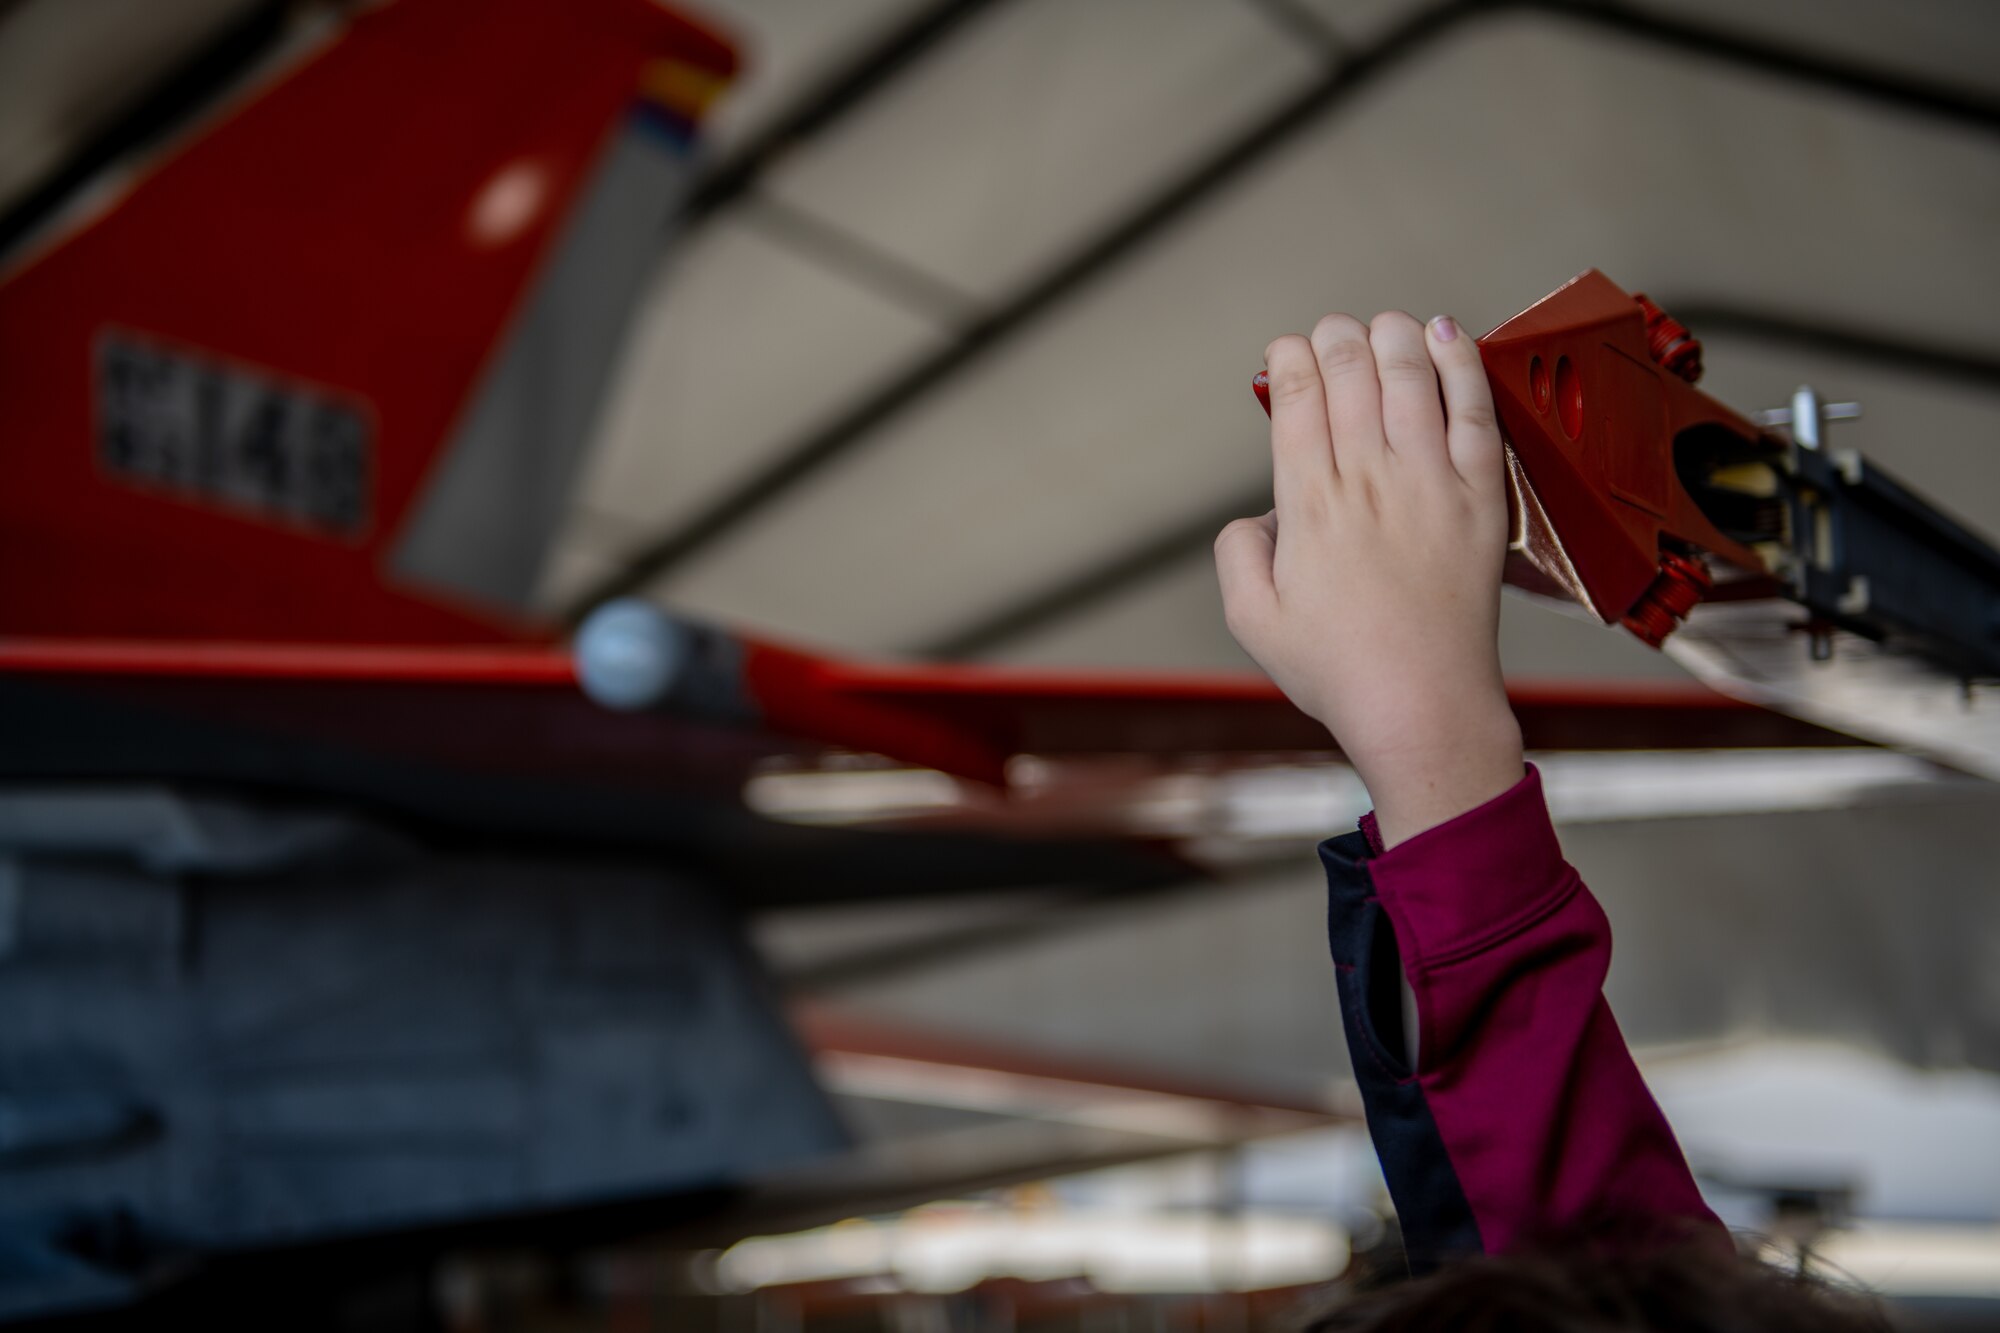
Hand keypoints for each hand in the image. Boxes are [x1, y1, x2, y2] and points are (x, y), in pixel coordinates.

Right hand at [1215, 312, 1522, 848]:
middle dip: (1335, 335)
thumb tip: (1261, 512)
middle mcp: (1369, 478)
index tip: (1286, 353)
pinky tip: (1450, 336)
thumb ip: (1238, 552)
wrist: (1423, 707)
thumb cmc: (1339, 671)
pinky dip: (1462, 363)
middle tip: (1332, 335)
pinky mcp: (1480, 498)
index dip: (1289, 355)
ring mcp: (1430, 483)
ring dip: (1394, 335)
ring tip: (1384, 326)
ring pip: (1412, 374)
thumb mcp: (1251, 620)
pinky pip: (1475, 410)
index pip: (1297, 393)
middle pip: (1352, 368)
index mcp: (1309, 502)